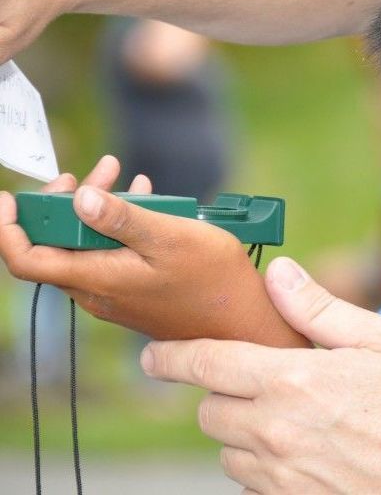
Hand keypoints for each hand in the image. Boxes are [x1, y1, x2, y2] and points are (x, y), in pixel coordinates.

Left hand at [0, 155, 306, 346]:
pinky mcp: (134, 294)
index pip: (26, 259)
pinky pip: (108, 255)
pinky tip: (144, 200)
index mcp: (98, 278)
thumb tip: (78, 198)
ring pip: (84, 248)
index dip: (8, 229)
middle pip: (55, 246)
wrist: (243, 321)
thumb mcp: (170, 236)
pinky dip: (116, 226)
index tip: (9, 198)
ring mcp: (116, 296)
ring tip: (120, 177)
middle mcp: (97, 292)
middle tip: (89, 173)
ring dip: (94, 211)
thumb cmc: (213, 279)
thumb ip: (122, 218)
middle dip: (64, 204)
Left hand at [141, 257, 380, 493]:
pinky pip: (250, 482)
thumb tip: (278, 274)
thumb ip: (319, 307)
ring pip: (226, 450)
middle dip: (221, 390)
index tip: (154, 355)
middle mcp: (277, 433)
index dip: (171, 357)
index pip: (206, 365)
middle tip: (259, 378)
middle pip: (208, 411)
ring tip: (288, 414)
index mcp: (294, 381)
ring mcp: (282, 477)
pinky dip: (261, 462)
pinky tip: (302, 446)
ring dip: (241, 429)